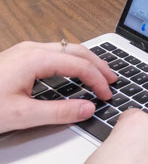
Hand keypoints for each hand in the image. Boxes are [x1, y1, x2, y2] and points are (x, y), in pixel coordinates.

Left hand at [0, 41, 116, 133]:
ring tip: (99, 74)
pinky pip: (54, 52)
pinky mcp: (19, 56)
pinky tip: (73, 71)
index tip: (106, 95)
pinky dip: (71, 61)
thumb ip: (59, 112)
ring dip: (86, 61)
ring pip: (66, 48)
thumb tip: (87, 108)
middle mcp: (31, 49)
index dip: (97, 80)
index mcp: (35, 58)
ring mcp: (24, 50)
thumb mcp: (22, 115)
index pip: (79, 65)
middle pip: (77, 50)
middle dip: (98, 64)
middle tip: (113, 80)